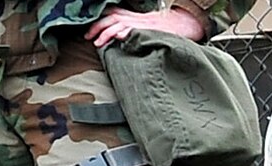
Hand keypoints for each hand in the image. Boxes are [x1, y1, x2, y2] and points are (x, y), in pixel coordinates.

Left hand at [87, 5, 206, 46]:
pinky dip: (125, 32)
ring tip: (98, 42)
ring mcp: (140, 23)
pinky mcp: (148, 28)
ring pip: (118, 23)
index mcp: (132, 17)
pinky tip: (118, 37)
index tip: (88, 34)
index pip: (110, 16)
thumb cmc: (165, 30)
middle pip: (110, 18)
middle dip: (97, 28)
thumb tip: (119, 43)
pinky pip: (133, 29)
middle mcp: (134, 18)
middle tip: (88, 38)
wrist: (183, 24)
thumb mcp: (145, 28)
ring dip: (106, 32)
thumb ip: (132, 33)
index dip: (98, 23)